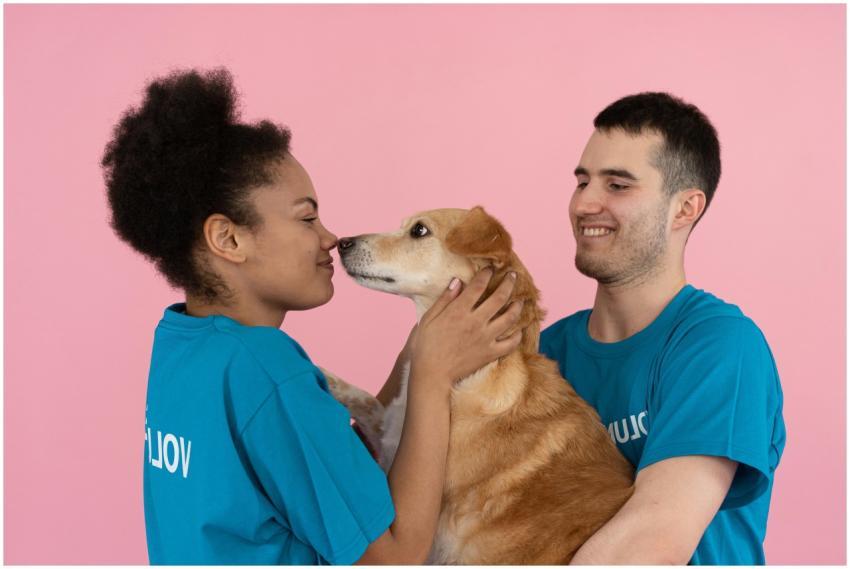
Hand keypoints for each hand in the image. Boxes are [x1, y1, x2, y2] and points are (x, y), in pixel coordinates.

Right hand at [408, 268, 522, 393]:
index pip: (478, 286)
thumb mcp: (428, 318)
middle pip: (499, 297)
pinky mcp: (490, 353)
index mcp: (459, 311)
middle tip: (513, 276)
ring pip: (510, 317)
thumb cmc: (425, 346)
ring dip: (517, 305)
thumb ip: (445, 299)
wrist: (431, 374)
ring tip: (520, 300)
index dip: (486, 274)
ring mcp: (485, 338)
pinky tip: (517, 329)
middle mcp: (476, 322)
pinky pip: (511, 343)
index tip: (490, 268)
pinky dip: (517, 334)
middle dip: (508, 283)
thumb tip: (457, 281)